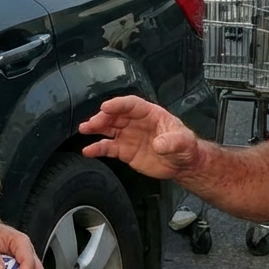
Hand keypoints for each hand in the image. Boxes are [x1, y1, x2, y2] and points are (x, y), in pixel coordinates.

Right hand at [79, 96, 200, 180]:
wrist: (182, 164)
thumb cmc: (184, 146)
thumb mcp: (184, 141)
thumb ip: (173, 141)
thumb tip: (160, 144)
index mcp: (150, 113)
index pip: (131, 105)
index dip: (118, 105)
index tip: (106, 106)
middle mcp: (136, 122)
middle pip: (116, 115)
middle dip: (103, 117)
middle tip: (92, 122)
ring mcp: (128, 136)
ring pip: (108, 129)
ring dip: (95, 128)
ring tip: (84, 129)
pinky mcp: (124, 151)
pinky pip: (108, 148)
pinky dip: (97, 149)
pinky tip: (88, 150)